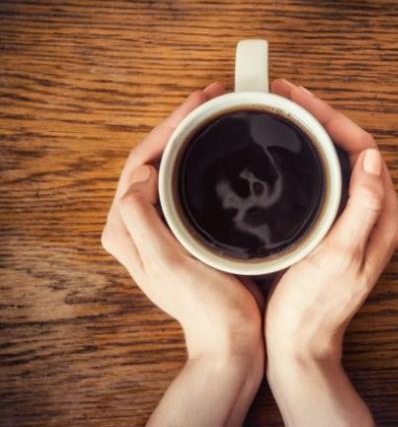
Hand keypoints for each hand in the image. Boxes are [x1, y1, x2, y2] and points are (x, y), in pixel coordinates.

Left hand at [101, 82, 263, 425]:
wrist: (231, 337)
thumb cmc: (206, 306)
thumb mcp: (167, 264)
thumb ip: (140, 220)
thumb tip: (141, 175)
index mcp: (127, 228)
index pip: (139, 162)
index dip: (167, 129)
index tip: (197, 106)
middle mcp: (138, 224)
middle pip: (152, 158)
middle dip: (180, 124)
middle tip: (211, 98)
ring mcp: (161, 225)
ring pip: (168, 166)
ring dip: (188, 136)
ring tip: (216, 112)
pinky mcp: (183, 228)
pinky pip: (183, 181)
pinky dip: (198, 158)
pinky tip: (218, 147)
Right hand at [264, 79, 397, 426]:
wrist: (299, 343)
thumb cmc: (314, 306)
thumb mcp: (340, 256)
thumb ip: (362, 208)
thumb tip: (371, 158)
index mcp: (382, 217)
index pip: (364, 149)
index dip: (331, 117)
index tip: (297, 98)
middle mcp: (375, 214)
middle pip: (354, 149)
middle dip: (322, 117)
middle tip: (286, 97)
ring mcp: (356, 219)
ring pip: (341, 161)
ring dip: (317, 133)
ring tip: (286, 112)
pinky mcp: (337, 226)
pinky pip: (331, 179)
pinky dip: (313, 157)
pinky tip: (291, 150)